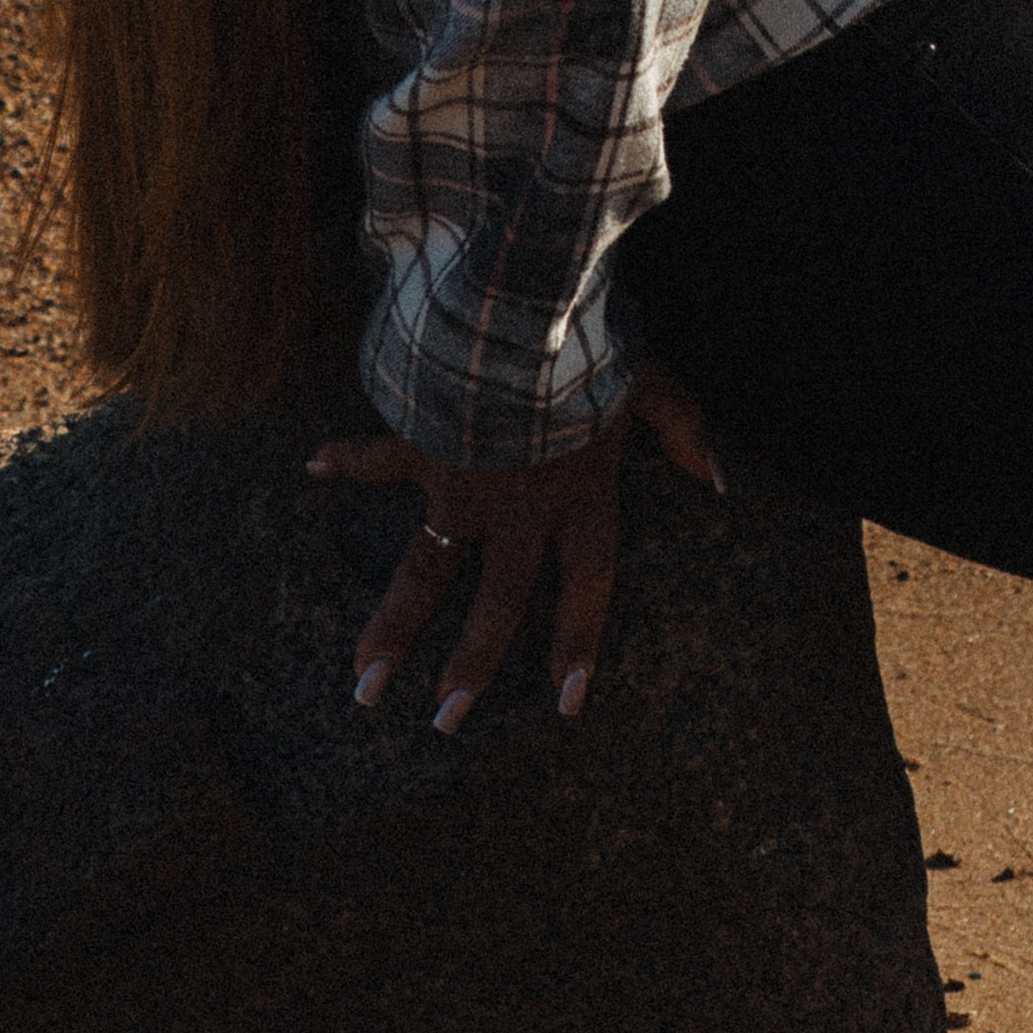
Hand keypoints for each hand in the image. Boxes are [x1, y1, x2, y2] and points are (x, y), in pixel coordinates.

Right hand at [306, 363, 722, 734]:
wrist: (517, 308)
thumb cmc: (589, 342)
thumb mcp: (648, 379)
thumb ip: (682, 429)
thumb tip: (719, 480)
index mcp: (579, 496)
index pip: (586, 587)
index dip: (578, 642)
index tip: (565, 703)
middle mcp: (518, 508)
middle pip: (495, 606)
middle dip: (469, 669)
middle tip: (442, 724)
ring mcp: (462, 483)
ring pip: (424, 572)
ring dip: (393, 629)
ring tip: (363, 684)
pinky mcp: (421, 444)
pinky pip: (378, 458)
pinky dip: (345, 458)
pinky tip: (312, 466)